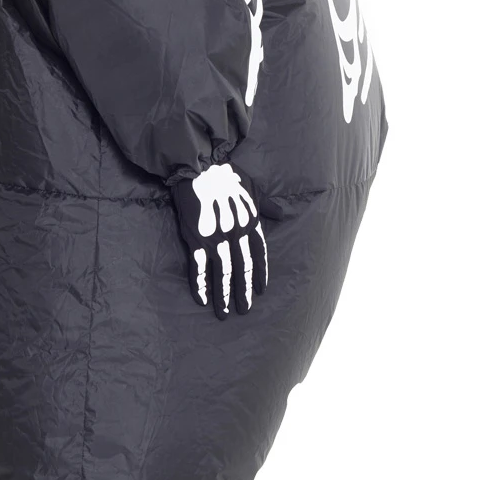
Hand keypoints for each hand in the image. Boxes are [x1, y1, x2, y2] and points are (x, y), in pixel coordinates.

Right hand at [171, 163, 268, 317]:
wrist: (199, 167)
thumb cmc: (227, 176)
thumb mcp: (253, 189)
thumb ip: (267, 205)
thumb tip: (282, 213)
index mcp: (251, 223)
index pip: (259, 256)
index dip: (259, 275)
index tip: (259, 292)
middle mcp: (236, 234)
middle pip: (242, 269)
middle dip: (243, 292)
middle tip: (244, 310)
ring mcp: (216, 238)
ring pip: (222, 273)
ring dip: (223, 295)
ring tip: (224, 313)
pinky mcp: (197, 238)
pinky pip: (199, 267)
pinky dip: (200, 284)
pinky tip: (202, 299)